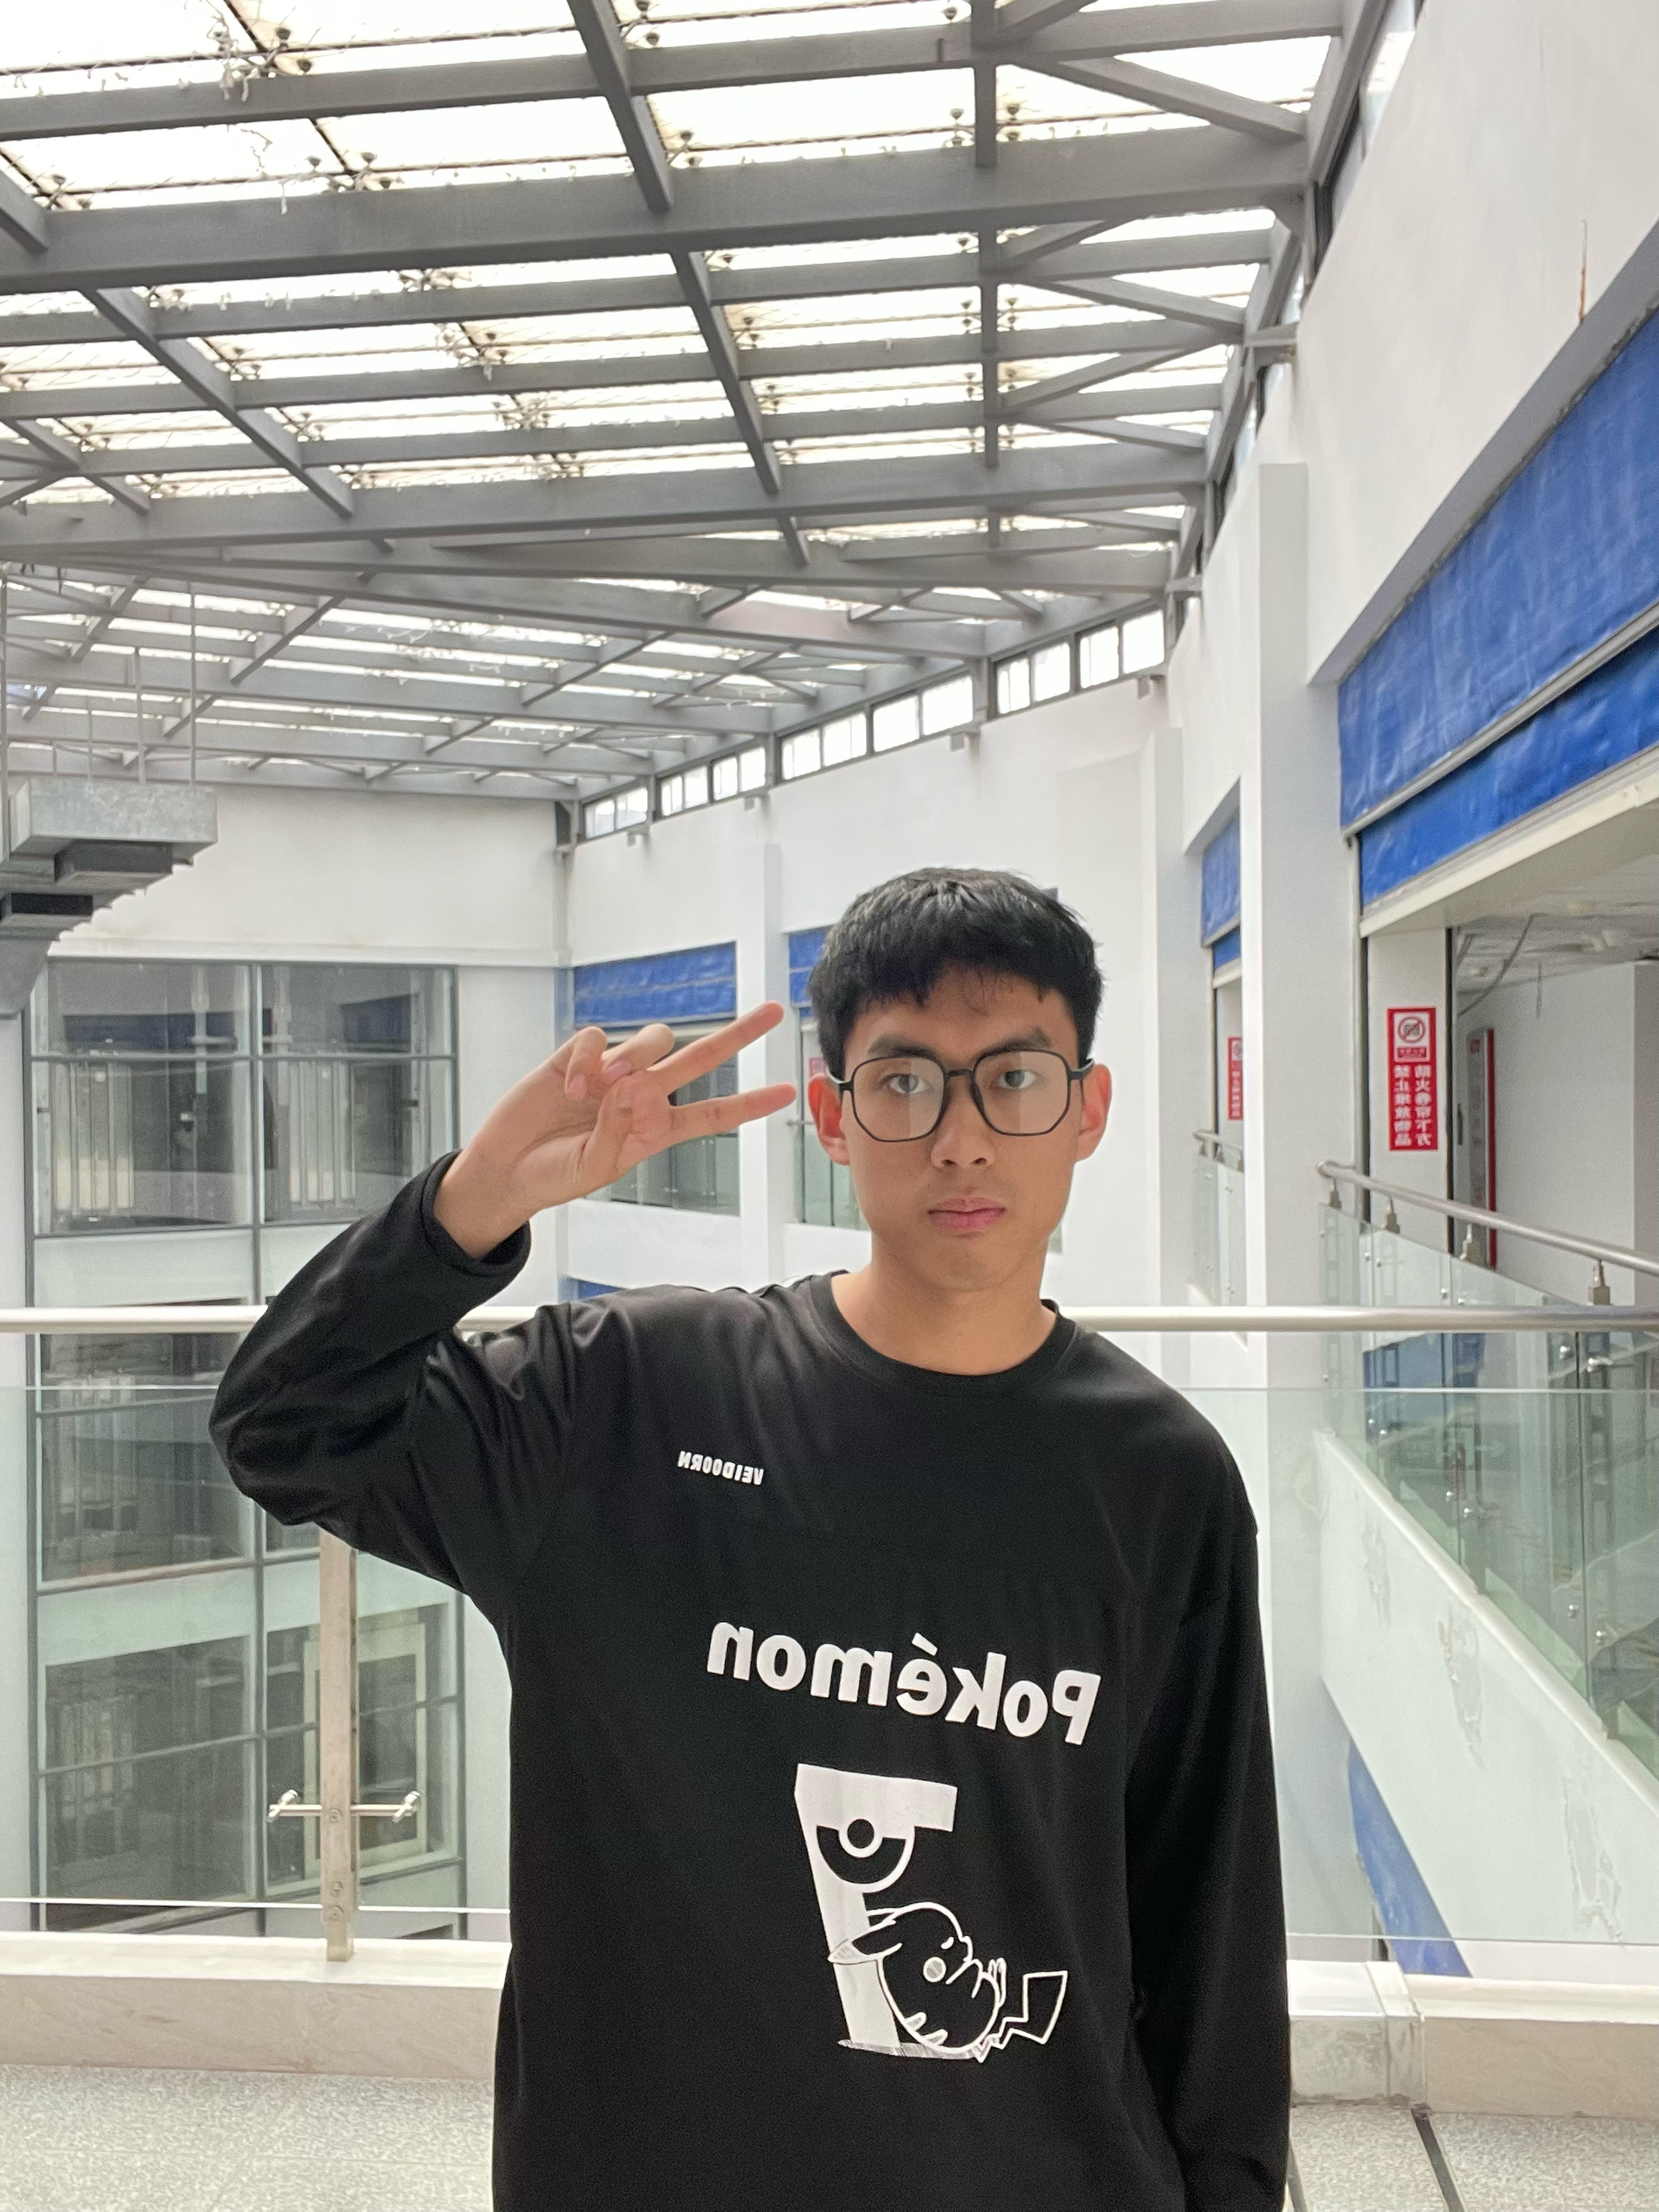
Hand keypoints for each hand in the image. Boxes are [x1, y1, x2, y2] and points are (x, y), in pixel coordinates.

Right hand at [432, 1003, 795, 1256]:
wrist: (506, 1168)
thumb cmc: (555, 1175)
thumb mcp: (596, 1167)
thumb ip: (621, 1132)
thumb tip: (637, 1089)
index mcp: (654, 1129)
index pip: (711, 1113)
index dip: (748, 1103)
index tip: (787, 1093)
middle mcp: (641, 1095)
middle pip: (699, 1059)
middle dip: (738, 1035)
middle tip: (773, 1012)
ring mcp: (610, 1072)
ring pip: (651, 1041)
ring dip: (636, 1055)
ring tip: (608, 1083)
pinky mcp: (576, 1056)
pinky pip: (596, 1039)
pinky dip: (586, 1059)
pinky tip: (571, 1084)